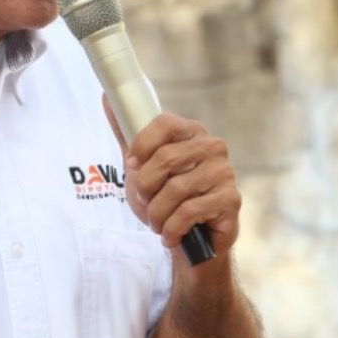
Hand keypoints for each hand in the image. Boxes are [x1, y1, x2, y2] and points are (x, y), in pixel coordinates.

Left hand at [102, 95, 241, 256]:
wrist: (192, 240)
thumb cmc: (165, 197)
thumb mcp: (141, 165)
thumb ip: (126, 133)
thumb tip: (106, 98)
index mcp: (191, 132)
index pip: (164, 123)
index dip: (141, 145)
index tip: (132, 165)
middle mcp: (212, 147)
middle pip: (166, 158)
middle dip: (146, 186)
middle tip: (146, 201)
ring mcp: (224, 173)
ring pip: (176, 189)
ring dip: (157, 213)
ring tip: (158, 222)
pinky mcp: (230, 200)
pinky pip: (189, 212)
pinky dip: (172, 228)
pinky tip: (171, 235)